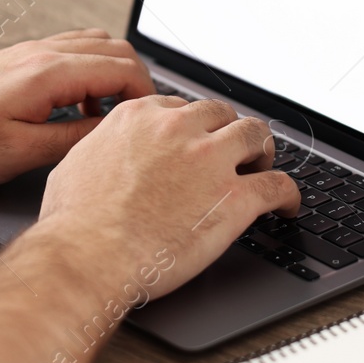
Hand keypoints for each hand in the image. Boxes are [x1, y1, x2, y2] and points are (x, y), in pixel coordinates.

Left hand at [0, 29, 153, 186]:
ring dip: (111, 75)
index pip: (123, 68)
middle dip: (137, 83)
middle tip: (134, 122)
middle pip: (116, 50)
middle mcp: (41, 52)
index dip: (147, 96)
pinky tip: (73, 106)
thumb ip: (73, 140)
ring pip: (94, 45)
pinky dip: (87, 71)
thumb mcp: (20, 154)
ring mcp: (28, 50)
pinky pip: (69, 50)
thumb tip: (112, 134)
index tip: (149, 125)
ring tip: (102, 117)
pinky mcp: (17, 58)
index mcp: (47, 73)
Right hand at [34, 95, 300, 297]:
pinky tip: (288, 205)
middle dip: (228, 131)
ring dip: (261, 149)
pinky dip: (289, 194)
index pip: (181, 108)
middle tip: (232, 151)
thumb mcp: (75, 165)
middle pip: (221, 114)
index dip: (193, 126)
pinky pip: (278, 185)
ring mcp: (210, 161)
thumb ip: (99, 149)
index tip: (196, 139)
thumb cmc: (75, 221)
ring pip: (255, 135)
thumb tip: (102, 155)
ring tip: (263, 165)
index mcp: (140, 118)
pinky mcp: (235, 198)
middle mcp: (178, 130)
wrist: (90, 254)